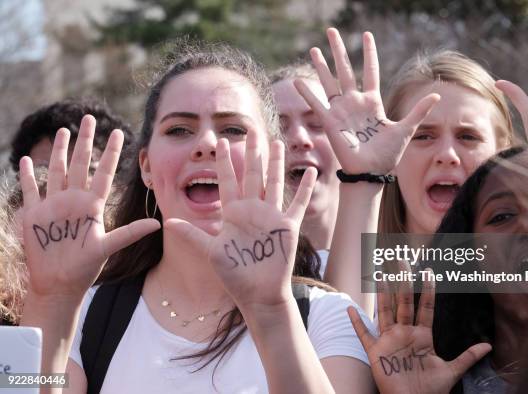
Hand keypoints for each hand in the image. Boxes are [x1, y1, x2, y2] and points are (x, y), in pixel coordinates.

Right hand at [20, 115, 160, 298]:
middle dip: (84, 141)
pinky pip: (31, 189)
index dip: (111, 152)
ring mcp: (54, 205)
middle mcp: (75, 199)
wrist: (60, 283)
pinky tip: (26, 160)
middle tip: (89, 118)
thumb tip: (158, 224)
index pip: (104, 172)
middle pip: (80, 163)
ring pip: (57, 170)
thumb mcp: (110, 247)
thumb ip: (130, 232)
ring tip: (62, 130)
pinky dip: (28, 175)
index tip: (119, 132)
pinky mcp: (35, 214)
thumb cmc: (86, 267)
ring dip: (58, 150)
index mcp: (93, 204)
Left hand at [164, 132, 314, 309]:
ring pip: (274, 182)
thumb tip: (167, 221)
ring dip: (275, 163)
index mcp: (233, 213)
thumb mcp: (211, 252)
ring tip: (277, 143)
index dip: (224, 161)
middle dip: (251, 153)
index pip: (228, 180)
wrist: (257, 294)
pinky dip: (304, 188)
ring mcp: (271, 217)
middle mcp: (252, 210)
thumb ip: (192, 234)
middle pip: (252, 174)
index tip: (220, 141)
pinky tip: (310, 172)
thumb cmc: (234, 275)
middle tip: (250, 130)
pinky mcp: (287, 227)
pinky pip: (297, 204)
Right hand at [295, 28, 439, 174]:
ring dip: (321, 66)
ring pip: (329, 82)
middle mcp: (355, 103)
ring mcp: (341, 111)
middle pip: (345, 70)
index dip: (369, 53)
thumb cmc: (388, 154)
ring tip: (315, 49)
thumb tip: (437, 95)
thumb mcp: (405, 129)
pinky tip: (297, 81)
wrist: (371, 172)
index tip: (366, 35)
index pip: (370, 71)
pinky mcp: (331, 122)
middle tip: (332, 31)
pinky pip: (317, 105)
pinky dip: (307, 93)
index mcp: (372, 102)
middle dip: (339, 51)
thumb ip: (418, 111)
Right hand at [348, 270, 490, 393]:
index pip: (425, 307)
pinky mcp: (376, 353)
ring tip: (381, 275)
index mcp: (422, 336)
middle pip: (403, 303)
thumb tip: (489, 347)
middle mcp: (404, 334)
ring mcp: (389, 341)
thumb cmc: (431, 390)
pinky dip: (356, 323)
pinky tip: (350, 310)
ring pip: (384, 312)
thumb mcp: (452, 371)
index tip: (429, 271)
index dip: (427, 290)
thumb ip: (468, 357)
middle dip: (403, 282)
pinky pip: (364, 336)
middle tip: (402, 262)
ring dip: (382, 294)